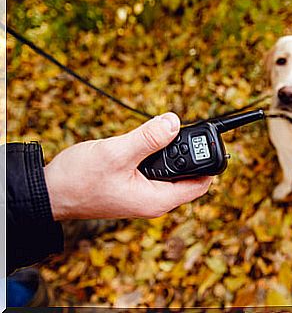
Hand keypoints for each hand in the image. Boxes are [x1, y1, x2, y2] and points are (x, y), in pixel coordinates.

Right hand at [44, 113, 211, 219]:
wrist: (49, 192)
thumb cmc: (78, 180)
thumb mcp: (117, 154)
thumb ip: (148, 138)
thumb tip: (174, 122)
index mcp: (157, 200)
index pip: (201, 184)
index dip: (210, 161)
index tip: (208, 138)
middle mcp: (154, 201)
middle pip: (189, 175)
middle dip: (187, 151)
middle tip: (176, 129)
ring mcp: (144, 195)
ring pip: (171, 170)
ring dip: (169, 150)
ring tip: (158, 132)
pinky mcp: (134, 186)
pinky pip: (156, 169)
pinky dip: (155, 153)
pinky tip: (143, 141)